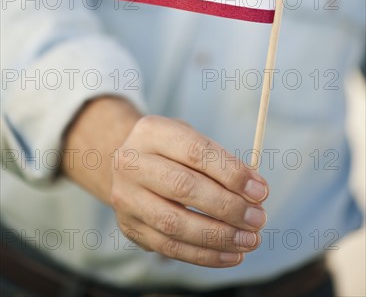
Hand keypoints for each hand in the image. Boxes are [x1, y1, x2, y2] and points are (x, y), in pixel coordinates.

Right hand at [111, 115, 268, 267]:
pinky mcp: (130, 227)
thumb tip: (255, 191)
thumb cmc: (170, 151)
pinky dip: (204, 255)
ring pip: (174, 223)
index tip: (261, 191)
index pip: (195, 152)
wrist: (128, 165)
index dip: (230, 173)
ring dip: (219, 236)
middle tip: (258, 218)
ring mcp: (126, 197)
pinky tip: (232, 255)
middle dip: (227, 206)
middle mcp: (132, 163)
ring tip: (250, 240)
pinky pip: (169, 247)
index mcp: (151, 131)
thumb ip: (219, 161)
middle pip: (182, 187)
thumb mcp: (190, 139)